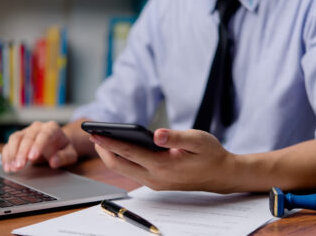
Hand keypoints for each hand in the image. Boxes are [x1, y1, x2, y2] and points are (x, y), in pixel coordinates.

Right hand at [1, 121, 77, 171]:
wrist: (58, 143)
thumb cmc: (64, 149)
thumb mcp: (70, 154)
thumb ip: (64, 157)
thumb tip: (54, 161)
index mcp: (52, 128)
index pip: (44, 135)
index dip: (37, 145)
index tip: (32, 158)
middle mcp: (38, 127)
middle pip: (27, 137)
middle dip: (22, 153)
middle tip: (19, 167)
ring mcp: (27, 131)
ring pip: (15, 139)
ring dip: (12, 154)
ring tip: (12, 168)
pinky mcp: (18, 138)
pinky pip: (8, 145)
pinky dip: (6, 156)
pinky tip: (7, 167)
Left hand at [91, 128, 238, 192]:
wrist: (221, 175)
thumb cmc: (210, 155)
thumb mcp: (198, 140)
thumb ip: (176, 137)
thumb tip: (156, 134)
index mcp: (163, 165)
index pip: (128, 152)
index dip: (110, 142)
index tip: (95, 133)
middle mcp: (155, 177)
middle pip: (120, 165)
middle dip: (104, 150)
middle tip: (94, 135)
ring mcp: (155, 182)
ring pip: (125, 170)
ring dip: (112, 156)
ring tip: (103, 141)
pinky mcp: (157, 183)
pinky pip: (133, 172)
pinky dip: (123, 160)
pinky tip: (121, 150)